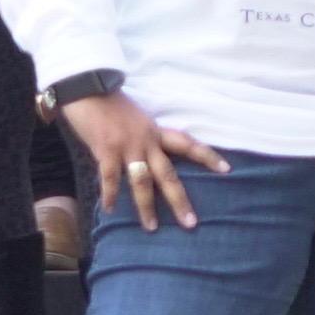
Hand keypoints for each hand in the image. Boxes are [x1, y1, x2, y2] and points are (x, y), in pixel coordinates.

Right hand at [62, 90, 228, 231]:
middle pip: (168, 174)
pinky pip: (110, 178)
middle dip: (179, 200)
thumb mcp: (136, 119)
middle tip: (191, 223)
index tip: (226, 169)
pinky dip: (109, 195)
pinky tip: (109, 209)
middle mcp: (146, 140)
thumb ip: (145, 137)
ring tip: (151, 227)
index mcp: (155, 130)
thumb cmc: (110, 102)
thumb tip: (149, 155)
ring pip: (142, 183)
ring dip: (146, 207)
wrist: (88, 87)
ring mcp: (127, 146)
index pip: (187, 143)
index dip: (207, 156)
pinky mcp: (106, 150)